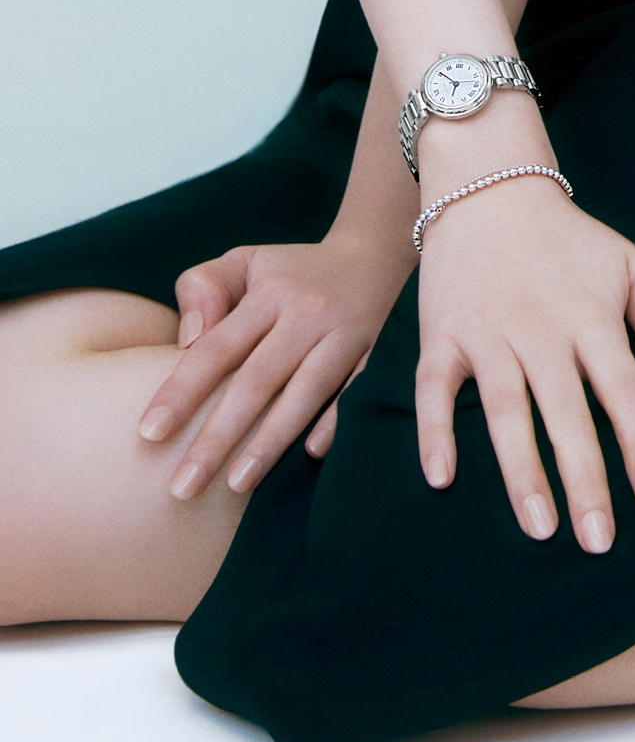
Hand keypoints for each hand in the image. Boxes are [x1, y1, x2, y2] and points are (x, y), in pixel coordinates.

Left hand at [138, 227, 411, 498]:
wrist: (375, 253)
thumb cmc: (291, 270)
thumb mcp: (244, 261)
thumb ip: (202, 288)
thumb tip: (188, 339)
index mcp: (269, 293)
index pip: (217, 347)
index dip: (182, 391)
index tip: (149, 435)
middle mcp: (307, 313)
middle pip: (257, 381)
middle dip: (218, 437)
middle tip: (182, 488)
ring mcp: (346, 333)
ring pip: (305, 392)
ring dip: (271, 441)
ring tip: (236, 486)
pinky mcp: (378, 351)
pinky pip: (357, 389)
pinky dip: (337, 419)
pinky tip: (312, 454)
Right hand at [414, 174, 634, 551]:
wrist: (492, 190)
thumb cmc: (572, 241)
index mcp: (593, 319)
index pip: (626, 393)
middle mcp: (542, 332)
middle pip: (569, 417)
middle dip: (587, 483)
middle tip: (599, 543)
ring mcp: (489, 336)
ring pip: (507, 414)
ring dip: (523, 474)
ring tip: (540, 529)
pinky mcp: (442, 337)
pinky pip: (434, 393)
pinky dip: (435, 434)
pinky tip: (442, 480)